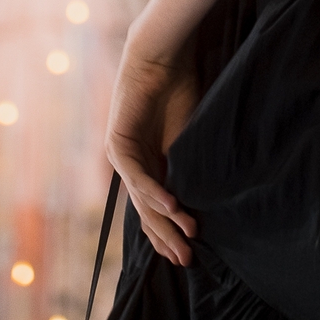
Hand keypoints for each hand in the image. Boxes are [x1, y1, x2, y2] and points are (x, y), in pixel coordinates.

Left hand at [105, 44, 198, 266]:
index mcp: (149, 165)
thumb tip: (202, 202)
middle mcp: (132, 166)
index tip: (189, 255)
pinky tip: (173, 208)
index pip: (156, 209)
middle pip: (148, 212)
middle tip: (188, 259)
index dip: (170, 233)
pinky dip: (156, 193)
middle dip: (168, 237)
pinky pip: (138, 176)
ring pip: (142, 200)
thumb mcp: (188, 140)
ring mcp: (122, 157)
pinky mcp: (117, 145)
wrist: (163, 59)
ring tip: (187, 239)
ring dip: (165, 221)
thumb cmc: (179, 92)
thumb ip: (187, 170)